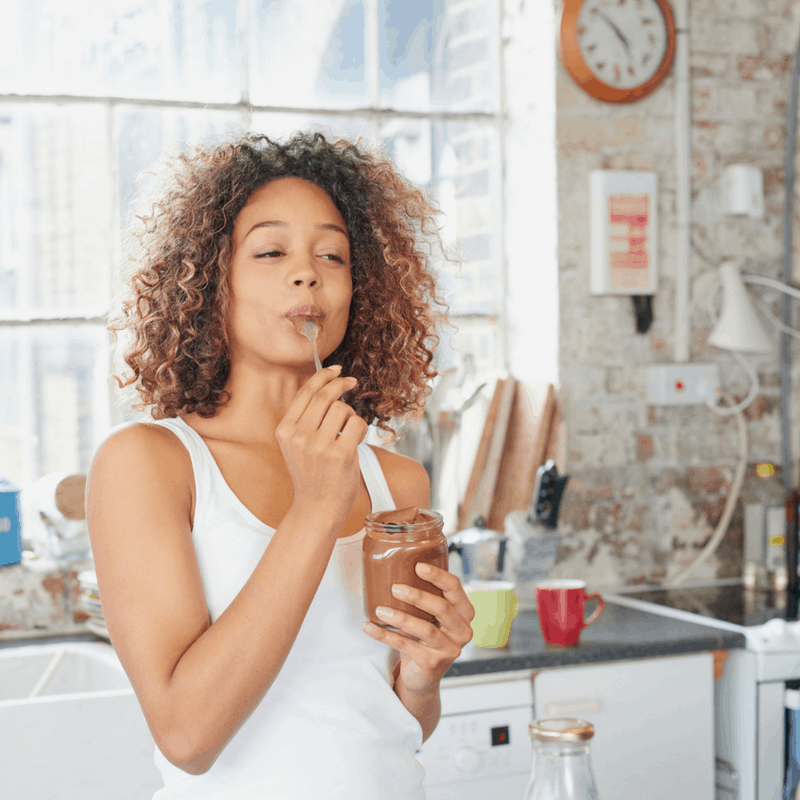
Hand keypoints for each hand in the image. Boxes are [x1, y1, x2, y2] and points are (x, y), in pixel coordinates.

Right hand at [276, 365, 366, 524]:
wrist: (317, 507)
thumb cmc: (312, 473)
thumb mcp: (296, 444)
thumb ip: (305, 418)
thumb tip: (327, 384)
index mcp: (285, 430)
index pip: (305, 392)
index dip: (323, 376)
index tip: (336, 369)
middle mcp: (299, 436)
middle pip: (325, 395)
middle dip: (341, 384)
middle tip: (352, 382)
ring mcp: (319, 446)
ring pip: (342, 409)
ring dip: (350, 415)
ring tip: (347, 431)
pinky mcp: (340, 454)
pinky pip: (357, 424)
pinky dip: (360, 428)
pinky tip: (354, 440)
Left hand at [363, 563, 474, 693]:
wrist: (423, 677)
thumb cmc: (425, 638)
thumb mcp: (431, 617)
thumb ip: (426, 597)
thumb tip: (396, 567)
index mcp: (464, 613)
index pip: (455, 589)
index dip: (438, 576)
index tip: (418, 566)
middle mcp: (462, 631)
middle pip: (442, 608)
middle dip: (418, 596)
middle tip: (395, 588)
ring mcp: (449, 649)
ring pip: (425, 629)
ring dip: (400, 618)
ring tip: (380, 610)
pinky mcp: (432, 663)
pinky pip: (407, 646)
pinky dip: (386, 636)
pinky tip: (370, 627)